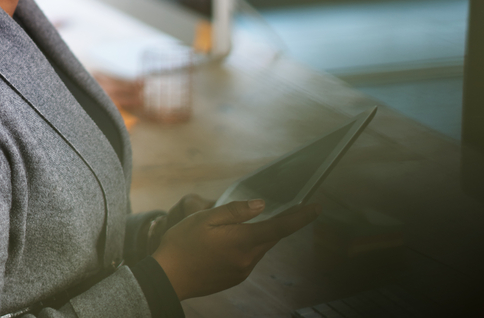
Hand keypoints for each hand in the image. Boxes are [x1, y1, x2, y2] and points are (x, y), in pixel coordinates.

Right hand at [152, 199, 319, 299]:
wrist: (167, 277)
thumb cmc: (181, 244)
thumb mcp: (205, 218)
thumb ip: (235, 211)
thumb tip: (261, 205)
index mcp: (242, 241)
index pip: (280, 227)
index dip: (301, 217)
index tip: (317, 207)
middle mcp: (247, 259)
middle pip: (270, 237)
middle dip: (276, 223)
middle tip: (283, 207)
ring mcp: (242, 271)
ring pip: (259, 247)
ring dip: (257, 235)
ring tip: (235, 226)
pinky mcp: (235, 278)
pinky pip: (248, 258)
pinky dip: (246, 246)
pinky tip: (227, 242)